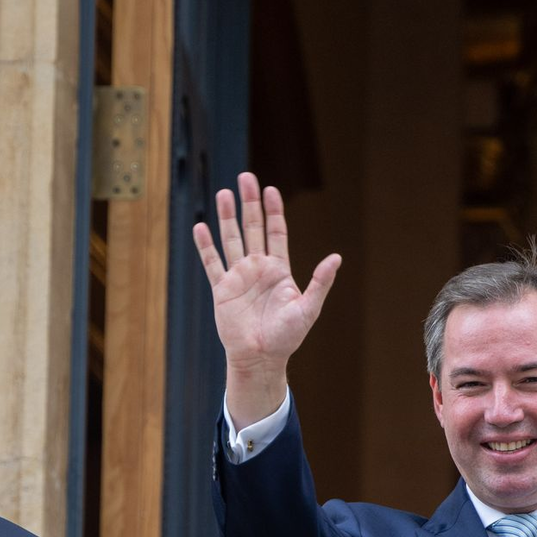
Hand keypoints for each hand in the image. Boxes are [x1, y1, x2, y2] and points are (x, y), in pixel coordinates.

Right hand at [192, 172, 340, 425]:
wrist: (261, 358)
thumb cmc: (287, 338)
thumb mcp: (308, 308)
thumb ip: (320, 282)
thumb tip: (336, 257)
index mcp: (279, 270)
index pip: (276, 232)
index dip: (273, 211)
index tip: (270, 189)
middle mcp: (258, 269)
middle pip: (253, 228)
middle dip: (249, 203)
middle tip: (245, 178)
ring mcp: (239, 277)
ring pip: (231, 239)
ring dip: (227, 217)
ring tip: (224, 193)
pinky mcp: (222, 290)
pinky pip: (212, 263)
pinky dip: (205, 246)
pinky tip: (200, 227)